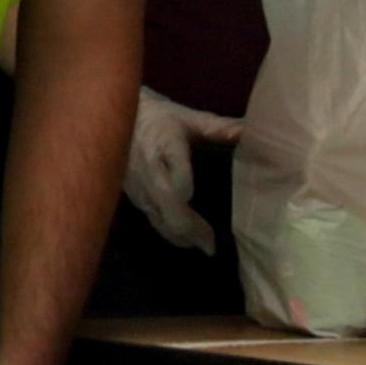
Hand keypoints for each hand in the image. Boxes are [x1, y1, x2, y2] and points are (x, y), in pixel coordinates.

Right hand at [122, 90, 245, 255]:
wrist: (114, 121)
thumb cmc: (160, 119)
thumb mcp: (190, 119)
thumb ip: (220, 129)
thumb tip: (251, 130)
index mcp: (165, 145)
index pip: (176, 172)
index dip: (186, 188)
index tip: (204, 202)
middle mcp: (150, 170)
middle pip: (168, 205)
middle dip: (191, 228)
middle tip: (213, 244)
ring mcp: (140, 187)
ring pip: (159, 218)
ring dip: (181, 235)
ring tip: (205, 245)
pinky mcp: (134, 198)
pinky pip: (153, 220)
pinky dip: (170, 233)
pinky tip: (187, 239)